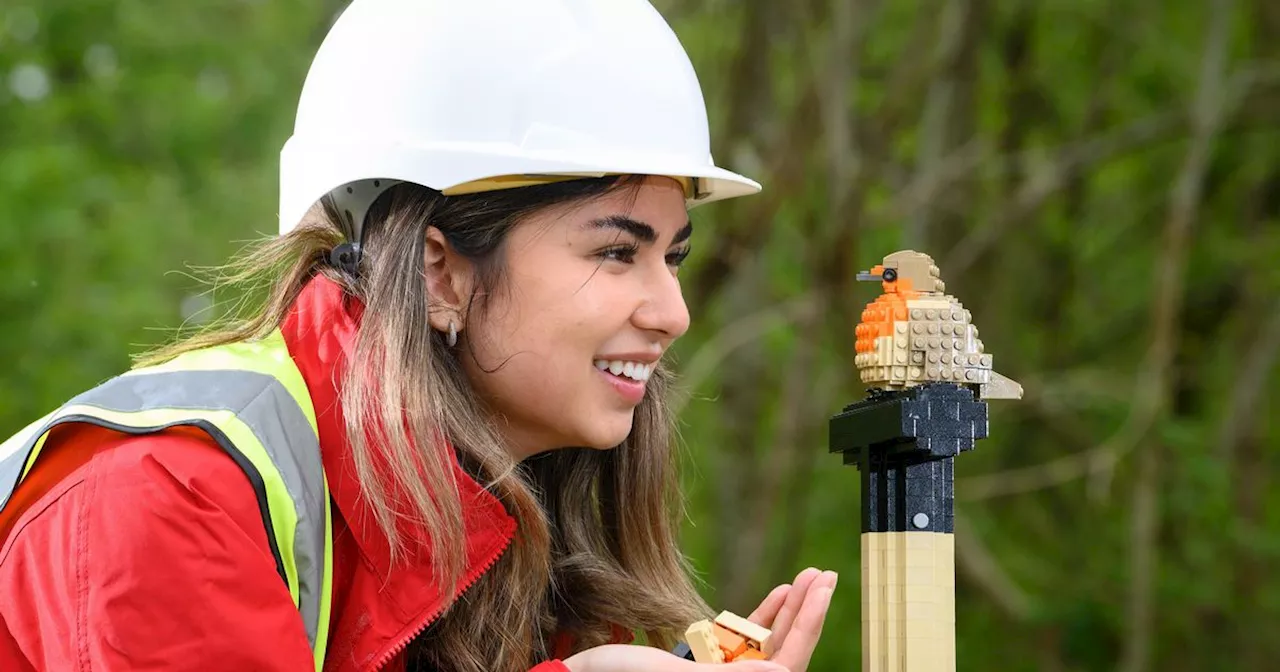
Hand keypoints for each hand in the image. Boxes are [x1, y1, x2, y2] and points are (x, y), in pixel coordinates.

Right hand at [561, 567, 836, 671]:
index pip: (784, 667)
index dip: (807, 628)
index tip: (820, 590)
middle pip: (785, 654)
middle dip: (807, 613)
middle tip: (826, 574)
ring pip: (769, 645)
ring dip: (790, 610)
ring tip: (811, 576)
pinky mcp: (710, 668)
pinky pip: (747, 643)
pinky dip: (764, 617)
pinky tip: (782, 592)